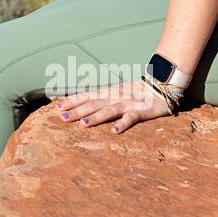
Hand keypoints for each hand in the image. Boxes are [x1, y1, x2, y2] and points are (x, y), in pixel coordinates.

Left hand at [53, 78, 175, 133]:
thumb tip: (81, 103)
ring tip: (83, 125)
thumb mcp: (114, 91)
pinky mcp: (141, 111)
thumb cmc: (135, 91)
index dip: (71, 101)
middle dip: (77, 111)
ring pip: (108, 110)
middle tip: (61, 118)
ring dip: (95, 118)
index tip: (56, 107)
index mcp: (107, 92)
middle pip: (92, 104)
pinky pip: (131, 118)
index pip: (85, 96)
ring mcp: (127, 103)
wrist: (161, 85)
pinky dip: (122, 124)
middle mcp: (114, 96)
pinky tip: (114, 131)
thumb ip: (100, 97)